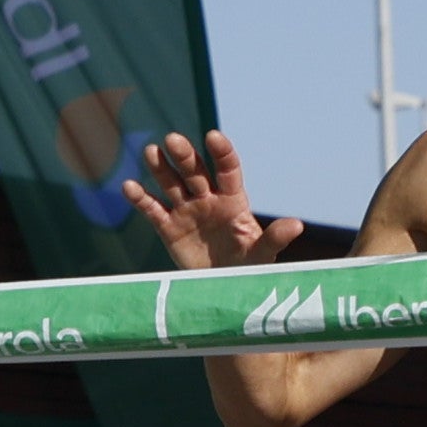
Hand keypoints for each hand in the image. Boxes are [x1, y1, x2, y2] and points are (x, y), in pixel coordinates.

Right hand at [131, 134, 300, 272]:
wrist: (223, 290)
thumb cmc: (248, 268)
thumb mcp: (262, 255)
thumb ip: (274, 238)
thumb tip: (297, 225)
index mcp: (233, 201)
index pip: (228, 170)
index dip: (222, 153)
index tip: (213, 137)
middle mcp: (208, 199)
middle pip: (196, 172)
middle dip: (185, 156)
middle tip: (173, 140)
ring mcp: (187, 211)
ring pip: (172, 184)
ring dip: (161, 168)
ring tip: (151, 152)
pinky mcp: (168, 227)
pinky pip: (153, 210)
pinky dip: (140, 199)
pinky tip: (128, 187)